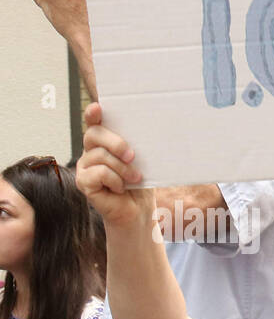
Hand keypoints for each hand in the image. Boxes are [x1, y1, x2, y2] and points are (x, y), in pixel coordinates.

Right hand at [76, 102, 152, 229]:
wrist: (137, 210)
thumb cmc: (139, 184)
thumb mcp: (142, 161)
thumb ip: (137, 146)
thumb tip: (146, 134)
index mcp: (104, 142)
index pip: (94, 122)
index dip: (93, 114)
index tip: (98, 107)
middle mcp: (90, 151)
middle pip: (94, 134)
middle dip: (116, 143)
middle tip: (132, 156)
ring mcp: (84, 166)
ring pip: (100, 155)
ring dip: (122, 168)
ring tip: (134, 178)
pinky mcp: (82, 181)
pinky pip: (99, 173)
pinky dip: (115, 180)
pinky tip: (120, 188)